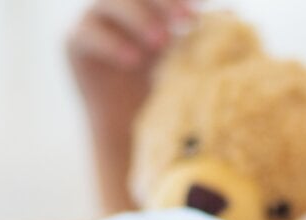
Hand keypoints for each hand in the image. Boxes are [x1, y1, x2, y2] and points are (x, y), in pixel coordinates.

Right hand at [66, 0, 195, 127]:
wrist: (129, 122)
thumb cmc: (162, 86)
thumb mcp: (185, 58)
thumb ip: (201, 34)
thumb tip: (231, 12)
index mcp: (146, 3)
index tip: (200, 8)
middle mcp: (118, 4)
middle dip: (163, 0)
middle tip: (187, 20)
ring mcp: (93, 19)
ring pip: (110, 2)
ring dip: (138, 17)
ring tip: (162, 42)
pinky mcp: (73, 41)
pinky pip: (87, 33)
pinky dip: (110, 43)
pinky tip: (133, 59)